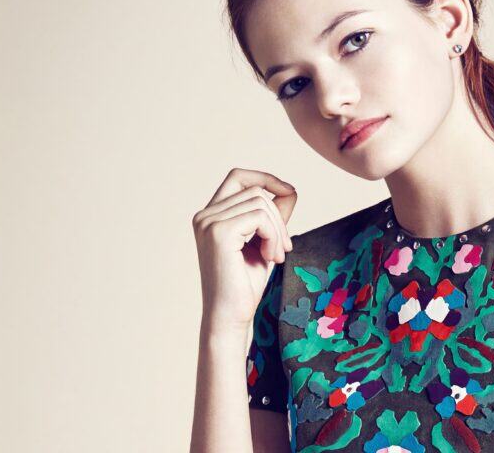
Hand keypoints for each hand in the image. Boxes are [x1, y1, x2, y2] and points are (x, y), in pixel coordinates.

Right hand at [191, 167, 296, 331]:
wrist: (230, 316)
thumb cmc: (244, 283)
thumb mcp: (263, 241)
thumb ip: (272, 216)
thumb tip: (289, 190)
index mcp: (210, 215)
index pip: (238, 177)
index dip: (265, 178)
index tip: (288, 192)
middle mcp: (204, 215)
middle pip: (256, 191)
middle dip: (279, 216)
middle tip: (284, 247)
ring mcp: (209, 222)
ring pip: (260, 202)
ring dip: (278, 229)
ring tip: (276, 255)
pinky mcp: (218, 232)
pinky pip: (260, 216)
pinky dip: (273, 235)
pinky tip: (269, 257)